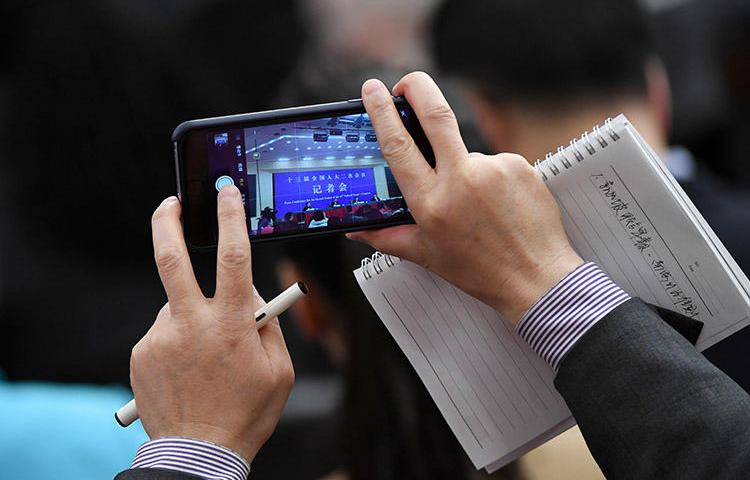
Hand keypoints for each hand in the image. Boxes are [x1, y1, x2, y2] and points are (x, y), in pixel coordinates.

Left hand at [130, 185, 293, 462]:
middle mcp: (190, 325)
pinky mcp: (142, 353)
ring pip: (177, 305)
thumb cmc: (244, 414)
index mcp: (231, 326)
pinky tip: (188, 367)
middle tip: (170, 204)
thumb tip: (253, 295)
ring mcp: (161, 338)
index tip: (227, 196)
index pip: (232, 256)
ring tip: (204, 355)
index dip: (231, 219)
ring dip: (191, 313)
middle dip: (167, 222)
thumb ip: (268, 326)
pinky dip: (178, 338)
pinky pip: (164, 331)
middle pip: (171, 259)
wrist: (197, 453)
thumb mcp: (279, 370)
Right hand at [348, 72, 582, 323]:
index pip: (399, 144)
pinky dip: (489, 176)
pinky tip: (496, 203)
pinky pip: (493, 161)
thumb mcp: (426, 255)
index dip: (382, 111)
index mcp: (431, 202)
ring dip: (461, 166)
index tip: (374, 91)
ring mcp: (493, 169)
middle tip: (406, 83)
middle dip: (416, 87)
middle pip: (435, 113)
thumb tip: (358, 230)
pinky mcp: (520, 165)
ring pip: (465, 150)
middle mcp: (462, 179)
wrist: (537, 278)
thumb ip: (387, 237)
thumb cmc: (481, 271)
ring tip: (475, 205)